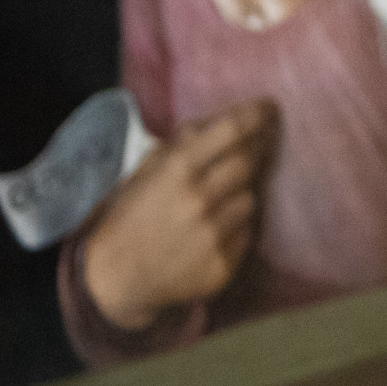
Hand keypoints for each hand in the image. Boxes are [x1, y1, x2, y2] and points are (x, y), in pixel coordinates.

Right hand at [80, 99, 276, 330]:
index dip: (255, 115)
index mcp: (177, 170)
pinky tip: (217, 227)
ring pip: (251, 198)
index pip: (231, 131)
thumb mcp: (145, 171)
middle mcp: (199, 199)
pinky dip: (237, 225)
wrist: (118, 279)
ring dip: (243, 191)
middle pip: (249, 162)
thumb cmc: (130, 218)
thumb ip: (182, 145)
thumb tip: (222, 120)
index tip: (269, 107)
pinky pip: (246, 232)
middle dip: (260, 148)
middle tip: (264, 140)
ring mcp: (214, 234)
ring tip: (224, 194)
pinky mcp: (224, 264)